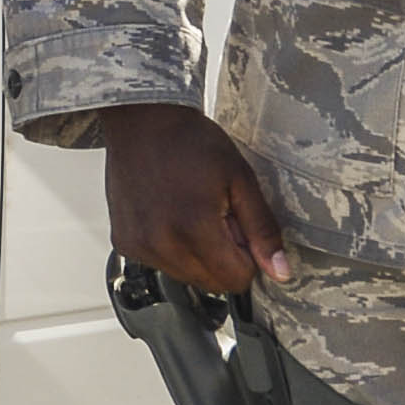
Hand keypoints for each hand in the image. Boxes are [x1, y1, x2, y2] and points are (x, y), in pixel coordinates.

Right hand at [99, 106, 289, 299]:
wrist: (142, 121)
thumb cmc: (190, 141)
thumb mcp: (240, 179)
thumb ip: (262, 230)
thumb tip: (280, 272)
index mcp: (194, 228)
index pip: (236, 279)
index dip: (246, 256)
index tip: (237, 225)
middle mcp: (161, 244)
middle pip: (211, 283)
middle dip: (222, 257)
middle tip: (215, 216)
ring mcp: (138, 246)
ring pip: (186, 276)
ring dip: (196, 254)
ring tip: (190, 212)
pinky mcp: (123, 243)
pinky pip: (160, 264)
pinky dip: (170, 248)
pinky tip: (168, 214)